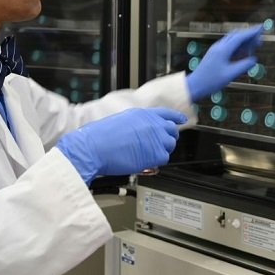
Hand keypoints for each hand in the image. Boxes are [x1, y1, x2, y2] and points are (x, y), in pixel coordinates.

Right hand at [56, 107, 186, 183]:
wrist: (94, 147)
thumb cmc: (100, 137)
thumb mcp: (120, 121)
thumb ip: (136, 124)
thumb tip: (142, 132)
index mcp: (142, 114)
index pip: (167, 113)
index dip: (176, 117)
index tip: (181, 120)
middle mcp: (152, 124)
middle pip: (171, 130)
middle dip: (168, 137)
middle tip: (160, 144)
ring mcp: (155, 138)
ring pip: (170, 145)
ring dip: (162, 150)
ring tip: (148, 154)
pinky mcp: (155, 154)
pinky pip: (164, 158)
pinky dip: (157, 161)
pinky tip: (145, 161)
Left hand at [186, 25, 262, 101]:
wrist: (195, 85)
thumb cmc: (211, 81)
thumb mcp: (230, 75)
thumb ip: (243, 66)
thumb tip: (253, 59)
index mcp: (223, 50)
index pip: (240, 37)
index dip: (251, 32)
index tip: (261, 28)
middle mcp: (219, 47)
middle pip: (236, 36)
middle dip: (248, 36)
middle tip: (260, 40)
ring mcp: (215, 49)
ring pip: (231, 40)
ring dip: (243, 41)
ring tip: (254, 46)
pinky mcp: (214, 54)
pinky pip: (228, 45)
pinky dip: (237, 46)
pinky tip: (243, 52)